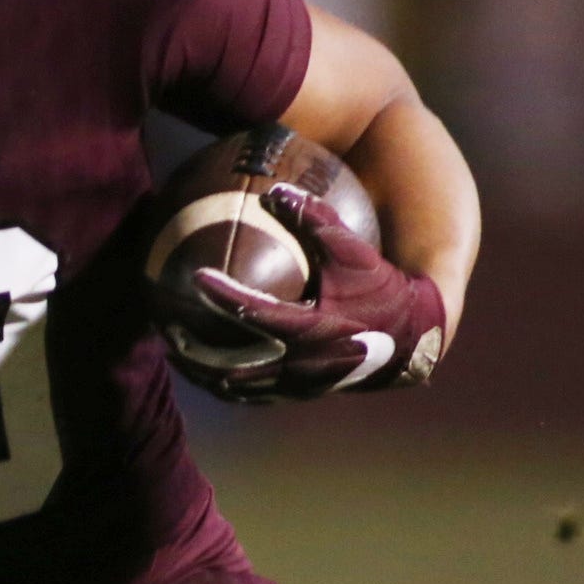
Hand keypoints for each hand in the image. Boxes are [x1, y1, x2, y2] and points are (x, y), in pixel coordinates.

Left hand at [192, 185, 445, 400]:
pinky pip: (258, 394)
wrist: (415, 339)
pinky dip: (232, 385)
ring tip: (179, 359)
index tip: (195, 278)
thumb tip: (276, 189)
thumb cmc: (382, 289)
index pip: (253, 312)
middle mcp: (300, 364)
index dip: (221, 294)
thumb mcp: (352, 251)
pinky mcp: (304, 392)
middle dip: (196, 354)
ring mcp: (300, 384)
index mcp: (309, 328)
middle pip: (233, 366)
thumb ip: (316, 219)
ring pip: (242, 387)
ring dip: (208, 375)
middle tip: (168, 333)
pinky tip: (212, 371)